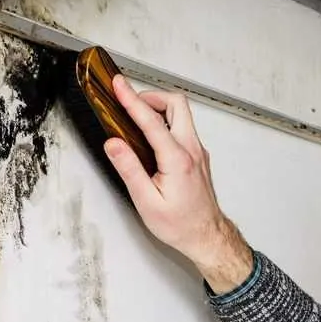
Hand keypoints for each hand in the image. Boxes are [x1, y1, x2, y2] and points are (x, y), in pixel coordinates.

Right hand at [104, 74, 252, 292]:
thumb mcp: (147, 202)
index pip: (151, 120)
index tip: (118, 85)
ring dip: (159, 108)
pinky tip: (151, 135)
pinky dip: (166, 122)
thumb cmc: (180, 225)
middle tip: (129, 100)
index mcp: (177, 160)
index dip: (132, 99)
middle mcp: (192, 151)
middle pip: (176, 104)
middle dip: (151, 96)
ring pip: (182, 114)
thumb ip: (129, 169)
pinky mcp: (198, 157)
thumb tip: (114, 144)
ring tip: (136, 116)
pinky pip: (183, 128)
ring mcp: (198, 152)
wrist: (207, 236)